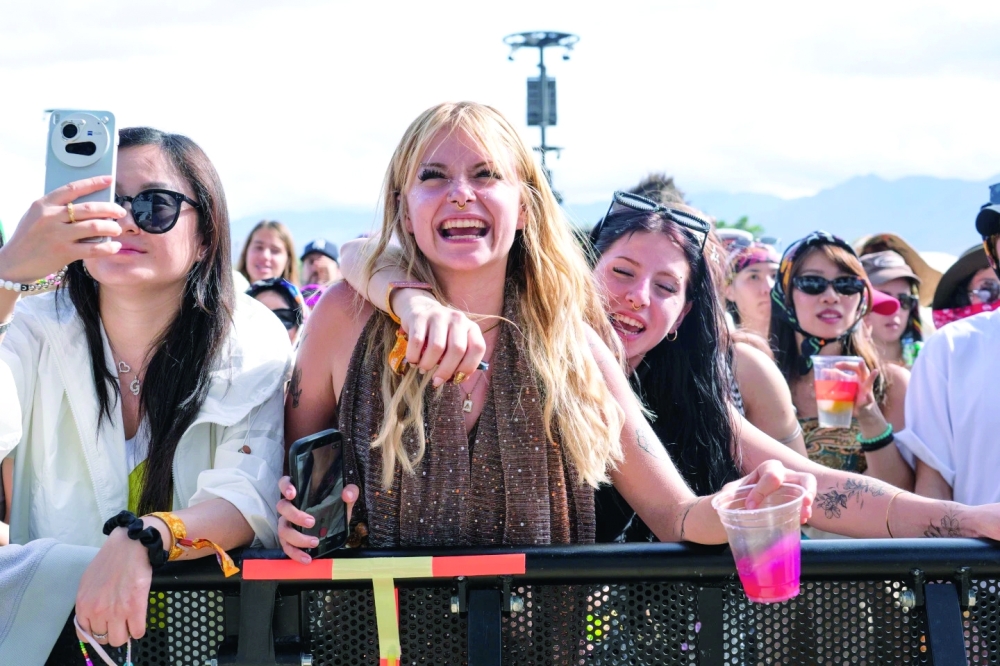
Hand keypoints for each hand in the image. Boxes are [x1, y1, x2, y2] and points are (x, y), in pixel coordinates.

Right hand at [0, 176, 124, 282]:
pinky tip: (115, 246)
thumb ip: (57, 208)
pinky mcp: (64, 253)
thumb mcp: (37, 215)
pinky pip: (93, 249)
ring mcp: (58, 235)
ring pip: (94, 227)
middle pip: (89, 208)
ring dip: (111, 227)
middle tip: (120, 212)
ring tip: (117, 229)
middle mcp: (51, 217)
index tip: (109, 179)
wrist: (15, 261)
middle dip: (110, 209)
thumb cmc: (30, 236)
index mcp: (44, 204)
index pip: (73, 188)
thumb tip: (88, 204)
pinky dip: (108, 247)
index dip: (93, 183)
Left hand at [74, 527, 152, 645]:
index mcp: (83, 605)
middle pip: (103, 640)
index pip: (86, 635)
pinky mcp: (135, 608)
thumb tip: (93, 618)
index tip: (105, 627)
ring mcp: (116, 611)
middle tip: (119, 622)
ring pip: (119, 640)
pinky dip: (138, 630)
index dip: (97, 632)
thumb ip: (88, 602)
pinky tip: (139, 619)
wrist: (130, 546)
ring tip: (130, 621)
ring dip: (125, 633)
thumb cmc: (110, 560)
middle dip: (112, 632)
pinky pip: (137, 632)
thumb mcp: (88, 583)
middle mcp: (97, 611)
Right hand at [277, 475, 358, 563]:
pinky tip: (307, 559)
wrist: (335, 522)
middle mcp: (289, 506)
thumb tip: (347, 494)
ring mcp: (287, 523)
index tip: (293, 494)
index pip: (285, 483)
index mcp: (299, 492)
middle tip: (312, 522)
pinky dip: (296, 554)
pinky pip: (287, 547)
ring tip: (315, 542)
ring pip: (283, 530)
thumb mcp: (345, 496)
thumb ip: (350, 491)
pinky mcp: (290, 539)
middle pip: (282, 508)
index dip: (285, 487)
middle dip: (295, 516)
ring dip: (297, 538)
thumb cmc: (334, 504)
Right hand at [393, 291, 486, 387]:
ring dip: (428, 364)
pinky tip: (414, 360)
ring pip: (436, 347)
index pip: (477, 348)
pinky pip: (417, 342)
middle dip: (445, 371)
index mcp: (471, 327)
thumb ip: (460, 360)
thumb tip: (459, 379)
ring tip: (424, 368)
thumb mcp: (455, 343)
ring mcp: (439, 316)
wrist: (421, 310)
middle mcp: (457, 319)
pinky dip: (414, 356)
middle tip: (437, 381)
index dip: (469, 366)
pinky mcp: (420, 317)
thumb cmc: (441, 335)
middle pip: (457, 349)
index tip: (457, 378)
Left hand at [735, 459, 815, 522]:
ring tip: (804, 514)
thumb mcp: (728, 495)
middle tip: (804, 502)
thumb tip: (736, 506)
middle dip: (806, 488)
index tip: (749, 507)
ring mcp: (792, 489)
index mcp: (765, 470)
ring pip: (808, 490)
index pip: (770, 476)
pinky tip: (801, 520)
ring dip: (808, 502)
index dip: (761, 491)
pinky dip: (805, 512)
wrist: (735, 509)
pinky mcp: (794, 503)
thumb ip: (729, 497)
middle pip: (802, 477)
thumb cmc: (734, 498)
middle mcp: (783, 476)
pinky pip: (805, 504)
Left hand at [837, 360, 879, 415]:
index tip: (836, 365)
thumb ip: (837, 376)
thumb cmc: (853, 391)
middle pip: (864, 371)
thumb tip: (824, 370)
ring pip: (870, 382)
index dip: (846, 364)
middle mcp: (864, 381)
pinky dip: (868, 397)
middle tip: (861, 361)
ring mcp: (867, 390)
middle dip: (862, 366)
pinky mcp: (867, 401)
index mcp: (859, 375)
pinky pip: (869, 399)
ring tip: (876, 371)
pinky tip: (868, 395)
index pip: (854, 366)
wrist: (859, 407)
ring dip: (872, 377)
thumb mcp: (846, 382)